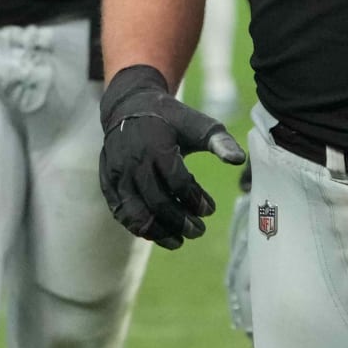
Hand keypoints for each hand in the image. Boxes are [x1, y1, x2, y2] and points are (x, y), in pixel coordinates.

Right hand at [99, 64, 245, 250]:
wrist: (129, 106)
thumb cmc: (169, 118)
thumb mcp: (196, 123)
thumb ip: (219, 141)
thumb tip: (240, 160)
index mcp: (157, 144)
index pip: (177, 181)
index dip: (196, 200)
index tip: (210, 210)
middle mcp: (133, 160)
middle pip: (157, 202)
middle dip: (180, 222)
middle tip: (199, 231)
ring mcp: (117, 172)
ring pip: (135, 213)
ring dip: (158, 232)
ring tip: (179, 241)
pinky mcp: (107, 181)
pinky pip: (120, 211)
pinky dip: (138, 227)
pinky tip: (157, 233)